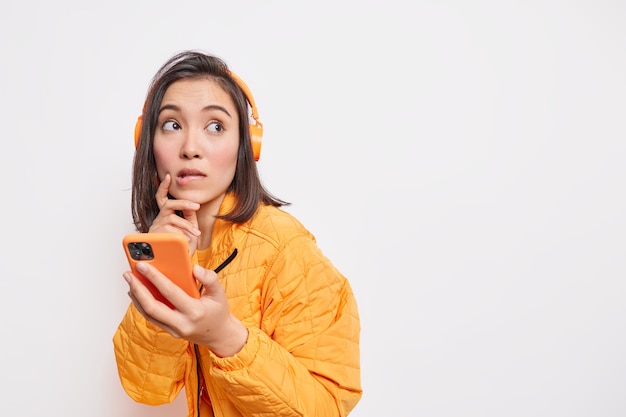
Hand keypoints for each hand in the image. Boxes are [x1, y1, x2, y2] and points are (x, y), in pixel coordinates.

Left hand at [124, 262, 247, 356]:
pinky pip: (151, 317)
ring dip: (136, 297)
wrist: (220, 335)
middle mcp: (182, 323)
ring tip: (130, 281)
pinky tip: (138, 293)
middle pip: (152, 307)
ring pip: (148, 314)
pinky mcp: (169, 331)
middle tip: (129, 274)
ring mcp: (174, 330)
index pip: (170, 292)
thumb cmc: (219, 312)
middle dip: (138, 289)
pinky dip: (141, 304)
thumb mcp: (220, 293)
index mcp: (195, 311)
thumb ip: (210, 278)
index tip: (143, 266)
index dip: (154, 278)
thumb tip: (195, 268)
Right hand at [149, 173, 200, 253]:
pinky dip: (181, 236)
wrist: (178, 264)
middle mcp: (159, 219)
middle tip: (196, 206)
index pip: (161, 198)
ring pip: (172, 219)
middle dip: (183, 203)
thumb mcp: (189, 230)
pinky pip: (170, 231)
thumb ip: (189, 217)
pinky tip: (185, 242)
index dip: (163, 187)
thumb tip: (192, 206)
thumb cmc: (182, 247)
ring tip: (195, 234)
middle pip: (169, 205)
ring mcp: (157, 228)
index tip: (167, 176)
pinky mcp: (157, 237)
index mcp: (165, 216)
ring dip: (186, 226)